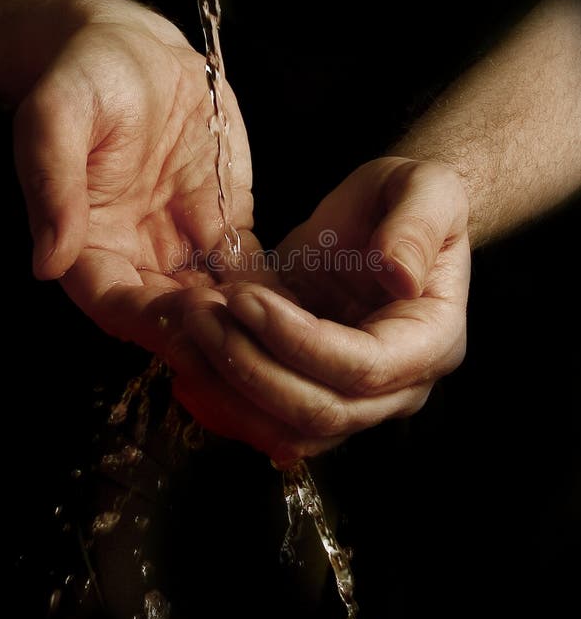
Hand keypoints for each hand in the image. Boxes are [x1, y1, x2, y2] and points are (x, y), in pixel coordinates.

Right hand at [14, 0, 258, 352]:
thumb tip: (46, 262)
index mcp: (89, 243)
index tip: (188, 330)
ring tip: (281, 330)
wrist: (136, 48)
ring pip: (214, 299)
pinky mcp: (225, 223)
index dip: (150, 324)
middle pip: (171, 314)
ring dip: (244, 320)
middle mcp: (138, 254)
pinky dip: (269, 288)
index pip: (116, 303)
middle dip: (209, 332)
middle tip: (249, 338)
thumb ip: (53, 187)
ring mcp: (183, 243)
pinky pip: (247, 266)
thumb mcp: (56, 120)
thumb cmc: (85, 77)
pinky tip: (298, 304)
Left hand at [180, 158, 469, 462]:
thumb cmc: (413, 199)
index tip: (245, 299)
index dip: (300, 342)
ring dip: (229, 388)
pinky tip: (188, 356)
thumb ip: (418, 228)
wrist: (387, 217)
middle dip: (251, 369)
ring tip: (188, 330)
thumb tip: (400, 276)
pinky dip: (224, 393)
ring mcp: (354, 395)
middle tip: (199, 316)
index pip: (364, 367)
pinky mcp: (312, 386)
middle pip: (320, 411)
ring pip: (287, 428)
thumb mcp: (427, 190)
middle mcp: (398, 385)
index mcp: (431, 340)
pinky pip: (266, 416)